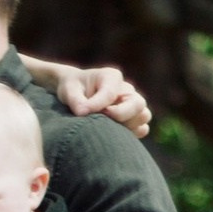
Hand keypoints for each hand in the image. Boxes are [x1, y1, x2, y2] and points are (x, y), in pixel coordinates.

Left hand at [17, 55, 151, 139]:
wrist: (76, 94)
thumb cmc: (73, 89)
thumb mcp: (69, 91)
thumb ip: (75, 100)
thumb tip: (83, 113)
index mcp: (112, 77)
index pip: (111, 93)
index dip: (98, 106)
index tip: (84, 113)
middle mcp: (126, 90)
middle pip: (138, 104)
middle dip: (121, 116)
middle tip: (101, 120)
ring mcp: (132, 104)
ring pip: (144, 116)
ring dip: (128, 125)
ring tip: (108, 127)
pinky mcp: (132, 119)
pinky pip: (142, 128)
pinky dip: (132, 134)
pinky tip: (114, 134)